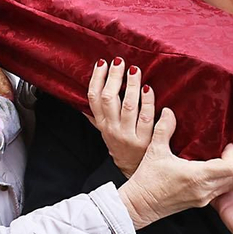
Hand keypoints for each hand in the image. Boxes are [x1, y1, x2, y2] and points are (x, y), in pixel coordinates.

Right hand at [86, 58, 152, 177]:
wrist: (136, 171)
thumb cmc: (122, 147)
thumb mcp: (105, 132)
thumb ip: (96, 117)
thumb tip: (83, 102)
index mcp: (101, 124)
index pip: (93, 98)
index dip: (97, 79)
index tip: (102, 63)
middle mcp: (112, 129)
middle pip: (109, 99)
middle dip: (114, 78)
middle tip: (120, 62)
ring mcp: (128, 135)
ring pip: (129, 106)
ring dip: (131, 86)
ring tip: (135, 70)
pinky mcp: (145, 141)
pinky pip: (147, 118)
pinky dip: (149, 102)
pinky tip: (149, 90)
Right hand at [117, 110, 232, 228]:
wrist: (140, 206)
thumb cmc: (146, 181)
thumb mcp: (154, 151)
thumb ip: (164, 129)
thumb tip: (169, 111)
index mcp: (196, 176)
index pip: (229, 165)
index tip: (230, 139)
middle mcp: (204, 189)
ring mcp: (204, 197)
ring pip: (232, 183)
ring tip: (231, 154)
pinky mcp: (201, 202)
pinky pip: (222, 189)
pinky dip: (227, 178)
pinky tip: (220, 168)